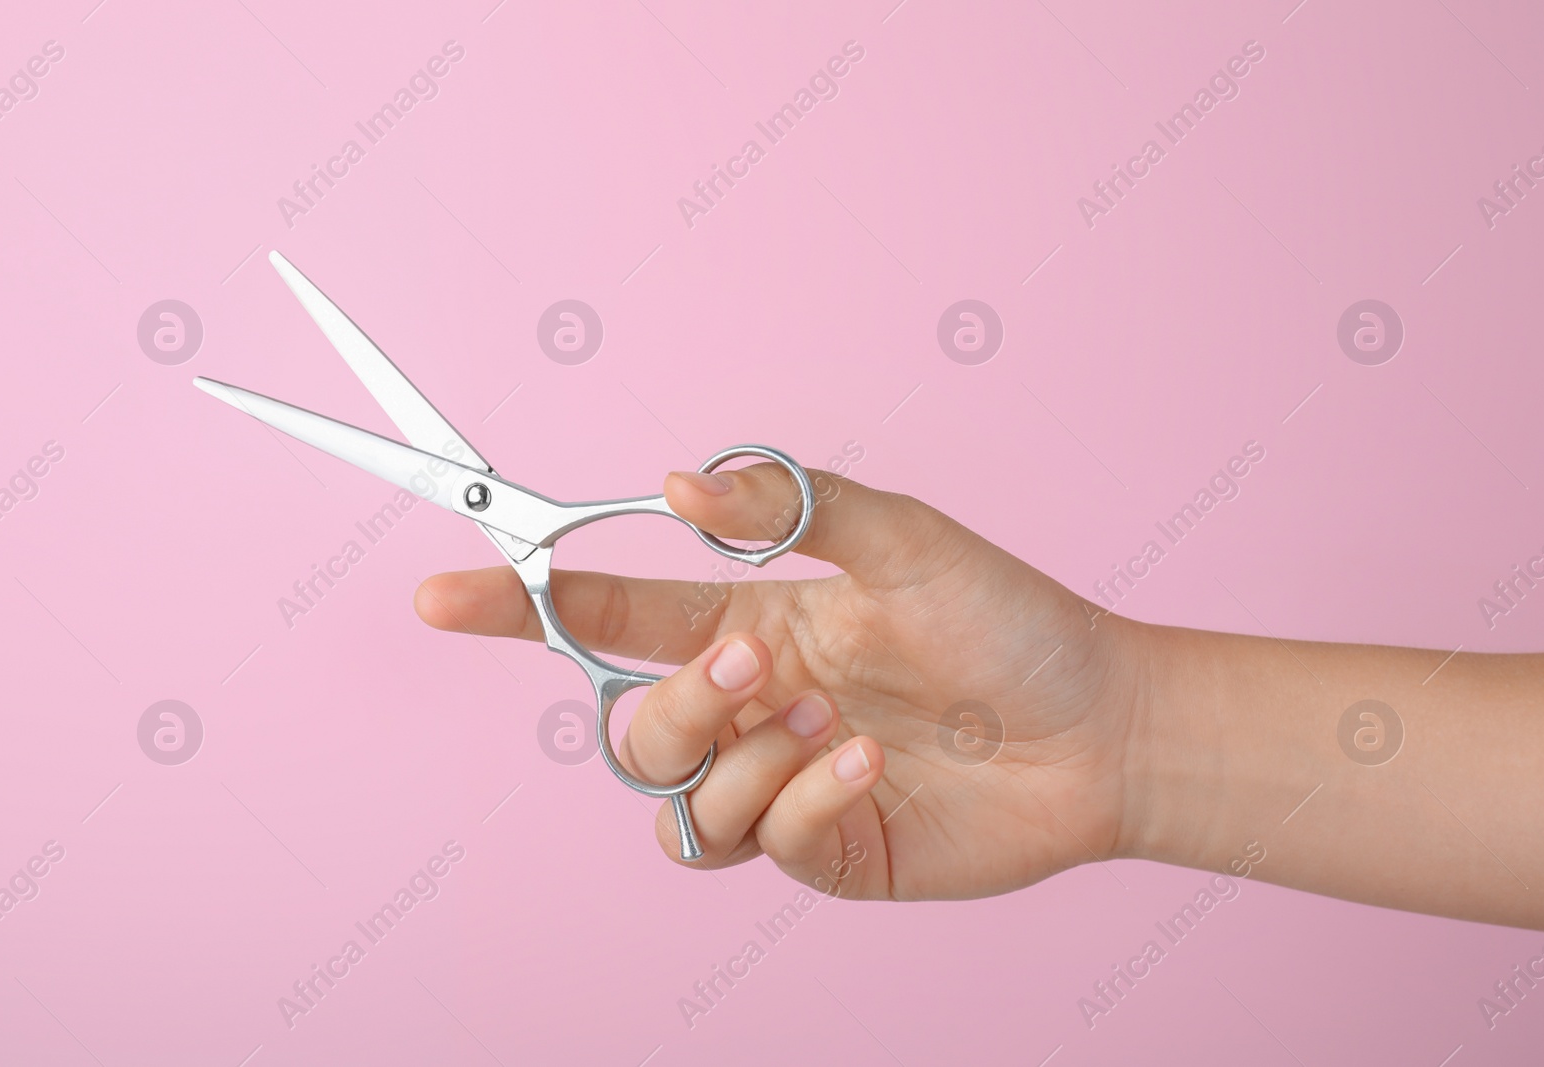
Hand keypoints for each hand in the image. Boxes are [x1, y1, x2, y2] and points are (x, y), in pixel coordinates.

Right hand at [413, 465, 1147, 899]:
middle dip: (675, 703)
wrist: (1098, 728)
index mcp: (752, 622)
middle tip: (753, 668)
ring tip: (828, 721)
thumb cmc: (1008, 622)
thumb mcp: (904, 539)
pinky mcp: (821, 849)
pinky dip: (796, 802)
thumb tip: (676, 484)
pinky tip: (866, 764)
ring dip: (736, 758)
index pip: (611, 616)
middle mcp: (752, 706)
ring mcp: (782, 783)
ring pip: (675, 797)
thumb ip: (789, 509)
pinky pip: (751, 845)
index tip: (445, 592)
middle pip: (632, 727)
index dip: (524, 605)